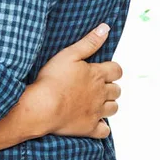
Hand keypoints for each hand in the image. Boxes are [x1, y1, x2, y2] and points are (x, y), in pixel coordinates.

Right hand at [29, 23, 121, 138]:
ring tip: (96, 101)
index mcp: (97, 75)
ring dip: (108, 104)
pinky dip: (102, 126)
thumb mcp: (69, 54)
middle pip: (116, 90)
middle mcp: (101, 94)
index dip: (112, 69)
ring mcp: (96, 112)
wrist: (43, 107)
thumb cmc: (53, 79)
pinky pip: (104, 130)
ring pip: (113, 108)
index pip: (117, 70)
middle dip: (110, 87)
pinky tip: (94, 121)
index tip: (103, 70)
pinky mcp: (89, 128)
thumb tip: (106, 28)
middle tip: (97, 85)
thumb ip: (89, 42)